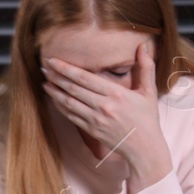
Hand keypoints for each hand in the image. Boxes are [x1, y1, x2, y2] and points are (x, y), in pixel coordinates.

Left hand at [42, 45, 168, 173]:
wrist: (144, 148)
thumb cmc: (147, 119)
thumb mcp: (149, 92)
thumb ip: (146, 67)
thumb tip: (144, 45)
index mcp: (116, 94)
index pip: (85, 78)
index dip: (66, 68)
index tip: (54, 60)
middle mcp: (103, 106)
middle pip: (73, 88)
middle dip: (56, 77)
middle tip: (44, 67)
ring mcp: (95, 120)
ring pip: (69, 103)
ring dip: (55, 92)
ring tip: (45, 82)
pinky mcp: (91, 130)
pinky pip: (71, 117)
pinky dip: (61, 107)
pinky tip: (54, 99)